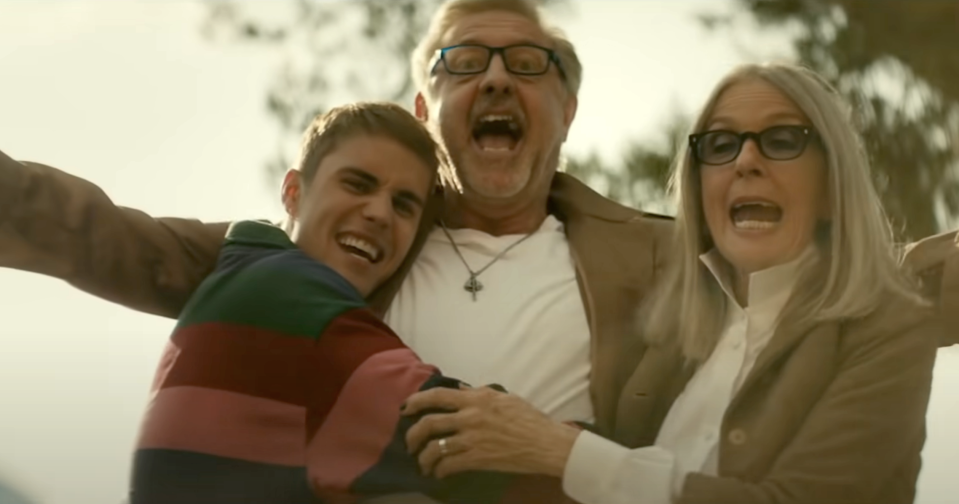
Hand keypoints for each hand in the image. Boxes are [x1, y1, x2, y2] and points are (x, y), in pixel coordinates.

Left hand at [401, 386, 580, 478]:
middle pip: (429, 423)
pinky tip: (438, 473)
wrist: (545, 442)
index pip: (437, 396)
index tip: (406, 409)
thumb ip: (479, 392)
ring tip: (422, 462)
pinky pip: (448, 465)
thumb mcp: (503, 397)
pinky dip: (438, 470)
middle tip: (409, 443)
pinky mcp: (477, 459)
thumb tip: (460, 389)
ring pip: (434, 448)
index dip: (416, 401)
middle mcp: (469, 417)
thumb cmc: (528, 418)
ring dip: (423, 457)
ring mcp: (472, 439)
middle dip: (412, 434)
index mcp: (476, 398)